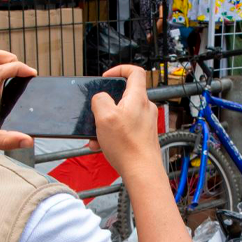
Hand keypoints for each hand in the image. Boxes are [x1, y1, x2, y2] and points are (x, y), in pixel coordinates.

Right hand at [91, 65, 162, 181]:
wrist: (142, 171)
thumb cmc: (127, 147)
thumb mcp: (104, 117)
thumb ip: (100, 100)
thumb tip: (100, 98)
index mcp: (138, 98)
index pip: (135, 71)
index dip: (119, 69)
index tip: (106, 77)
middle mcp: (145, 107)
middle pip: (124, 95)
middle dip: (106, 104)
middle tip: (96, 113)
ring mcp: (145, 121)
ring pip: (122, 114)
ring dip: (106, 122)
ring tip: (96, 136)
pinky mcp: (143, 134)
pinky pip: (124, 128)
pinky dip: (112, 134)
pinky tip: (102, 145)